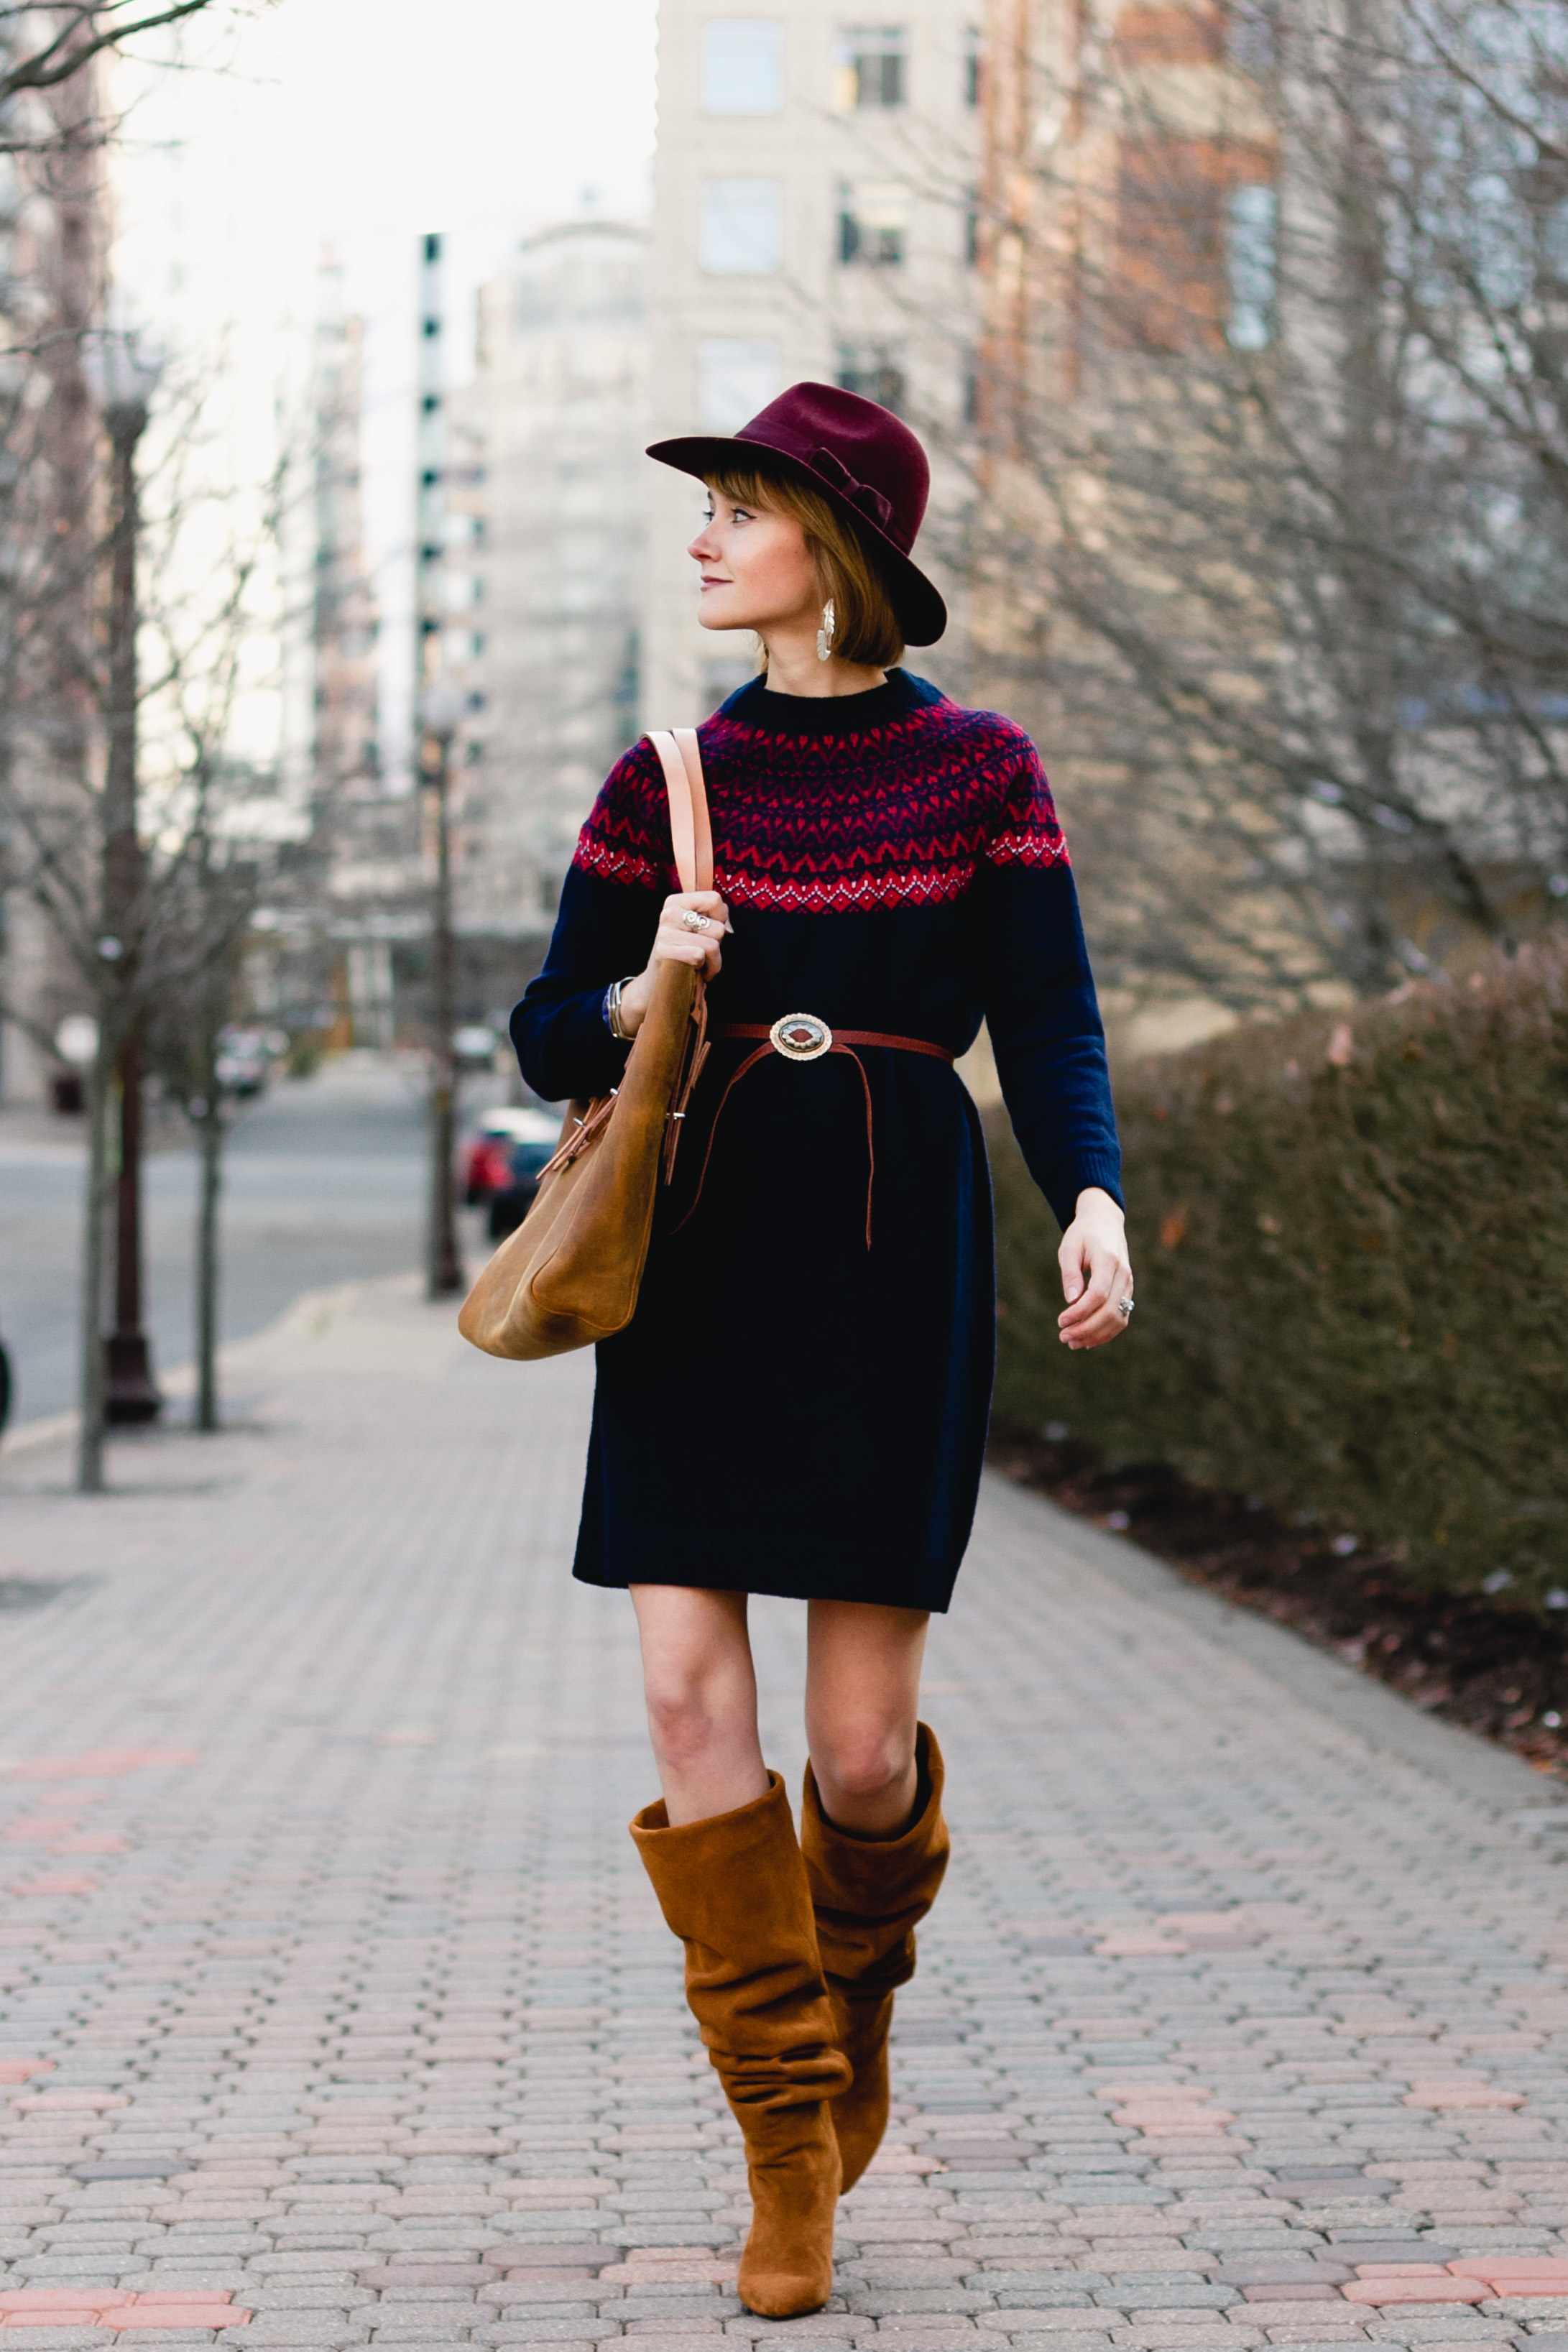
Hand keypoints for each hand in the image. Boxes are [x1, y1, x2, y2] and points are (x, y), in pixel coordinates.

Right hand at [617, 891, 732, 1036]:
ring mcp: (664, 933)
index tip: (711, 933)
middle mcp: (668, 913)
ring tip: (701, 965)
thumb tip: (728, 928)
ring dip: (714, 962)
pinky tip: (695, 973)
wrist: (659, 983)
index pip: (715, 900)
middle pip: (718, 927)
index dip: (722, 920)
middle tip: (703, 953)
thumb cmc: (686, 954)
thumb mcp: (699, 930)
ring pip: (712, 944)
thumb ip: (715, 918)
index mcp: (676, 902)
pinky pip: (700, 956)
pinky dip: (706, 970)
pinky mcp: (663, 952)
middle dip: (717, 945)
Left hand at [1057, 1187, 1132, 1350]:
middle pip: (1109, 1311)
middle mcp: (1123, 1274)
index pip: (1098, 1294)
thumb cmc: (1083, 1235)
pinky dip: (1106, 1332)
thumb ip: (1070, 1274)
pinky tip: (1087, 1340)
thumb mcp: (1069, 1248)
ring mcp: (1129, 1284)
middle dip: (1086, 1328)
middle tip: (1063, 1336)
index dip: (1080, 1312)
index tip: (1060, 1321)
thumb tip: (1071, 1301)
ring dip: (1096, 1335)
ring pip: (1118, 1318)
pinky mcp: (1127, 1292)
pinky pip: (1121, 1317)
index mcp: (1108, 1260)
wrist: (1105, 1223)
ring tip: (1072, 1342)